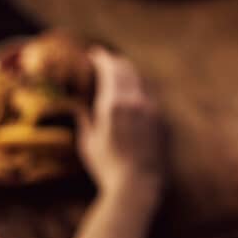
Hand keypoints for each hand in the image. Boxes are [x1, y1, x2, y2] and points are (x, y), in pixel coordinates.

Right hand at [75, 48, 166, 197]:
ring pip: (140, 79)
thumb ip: (83, 120)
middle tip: (106, 59)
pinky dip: (140, 86)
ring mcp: (151, 108)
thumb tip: (77, 106)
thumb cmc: (107, 167)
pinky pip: (150, 93)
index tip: (95, 53)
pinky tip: (135, 91)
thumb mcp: (88, 143)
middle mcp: (134, 100)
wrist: (137, 184)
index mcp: (113, 104)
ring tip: (119, 71)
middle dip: (115, 62)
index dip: (102, 58)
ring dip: (128, 72)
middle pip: (126, 69)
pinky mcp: (161, 118)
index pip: (109, 70)